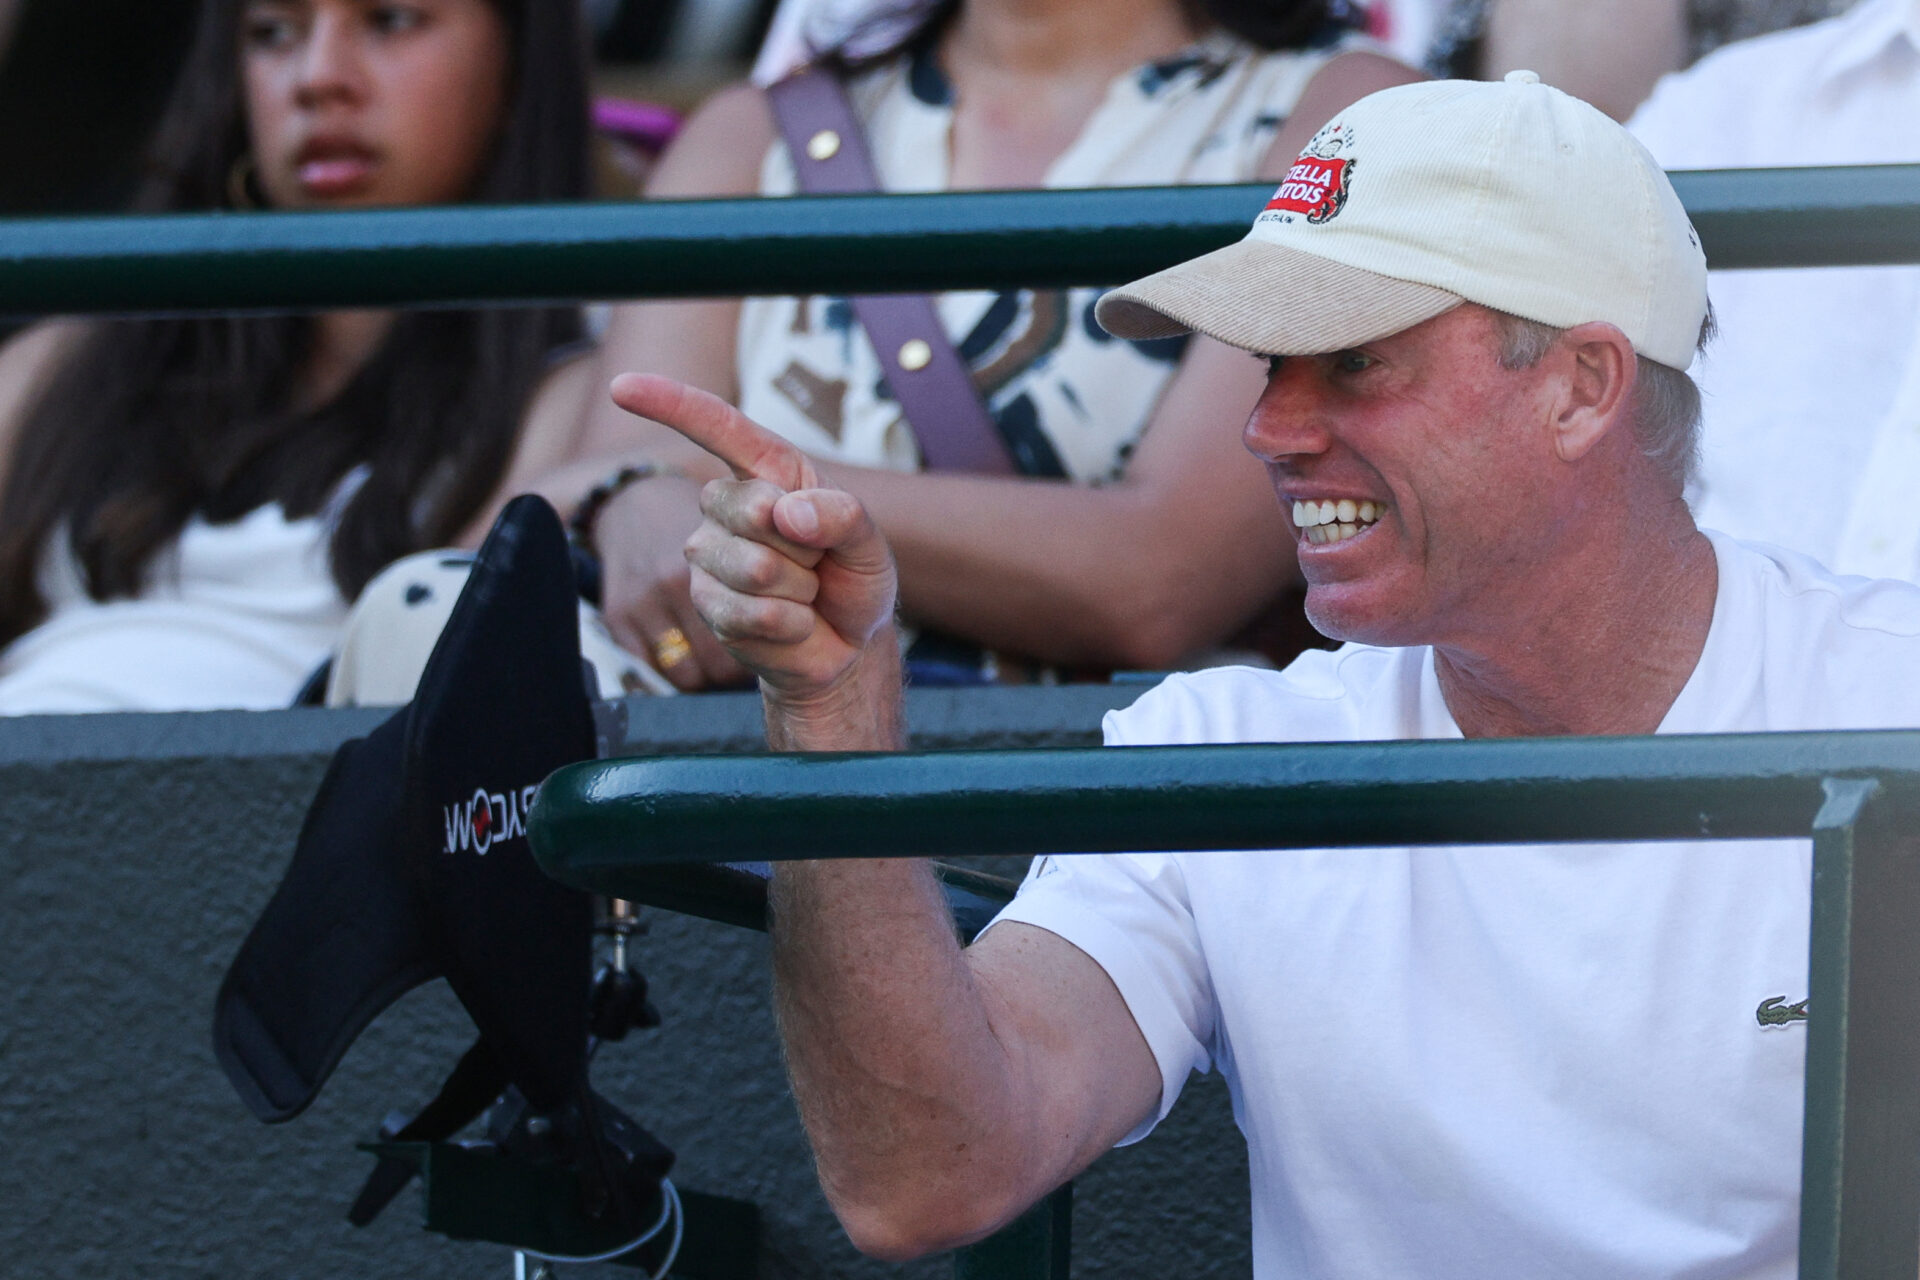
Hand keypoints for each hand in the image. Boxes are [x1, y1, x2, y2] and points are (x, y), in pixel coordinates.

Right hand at [609, 374, 899, 713]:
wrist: (845, 644)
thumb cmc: (852, 578)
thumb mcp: (867, 540)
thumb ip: (841, 515)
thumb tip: (786, 513)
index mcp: (769, 470)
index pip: (716, 426)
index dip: (670, 403)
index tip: (622, 386)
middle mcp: (727, 506)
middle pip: (752, 509)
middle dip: (804, 546)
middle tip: (818, 563)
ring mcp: (709, 554)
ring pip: (754, 568)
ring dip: (799, 590)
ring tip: (804, 594)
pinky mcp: (706, 602)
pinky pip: (751, 612)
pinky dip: (789, 623)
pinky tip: (791, 622)